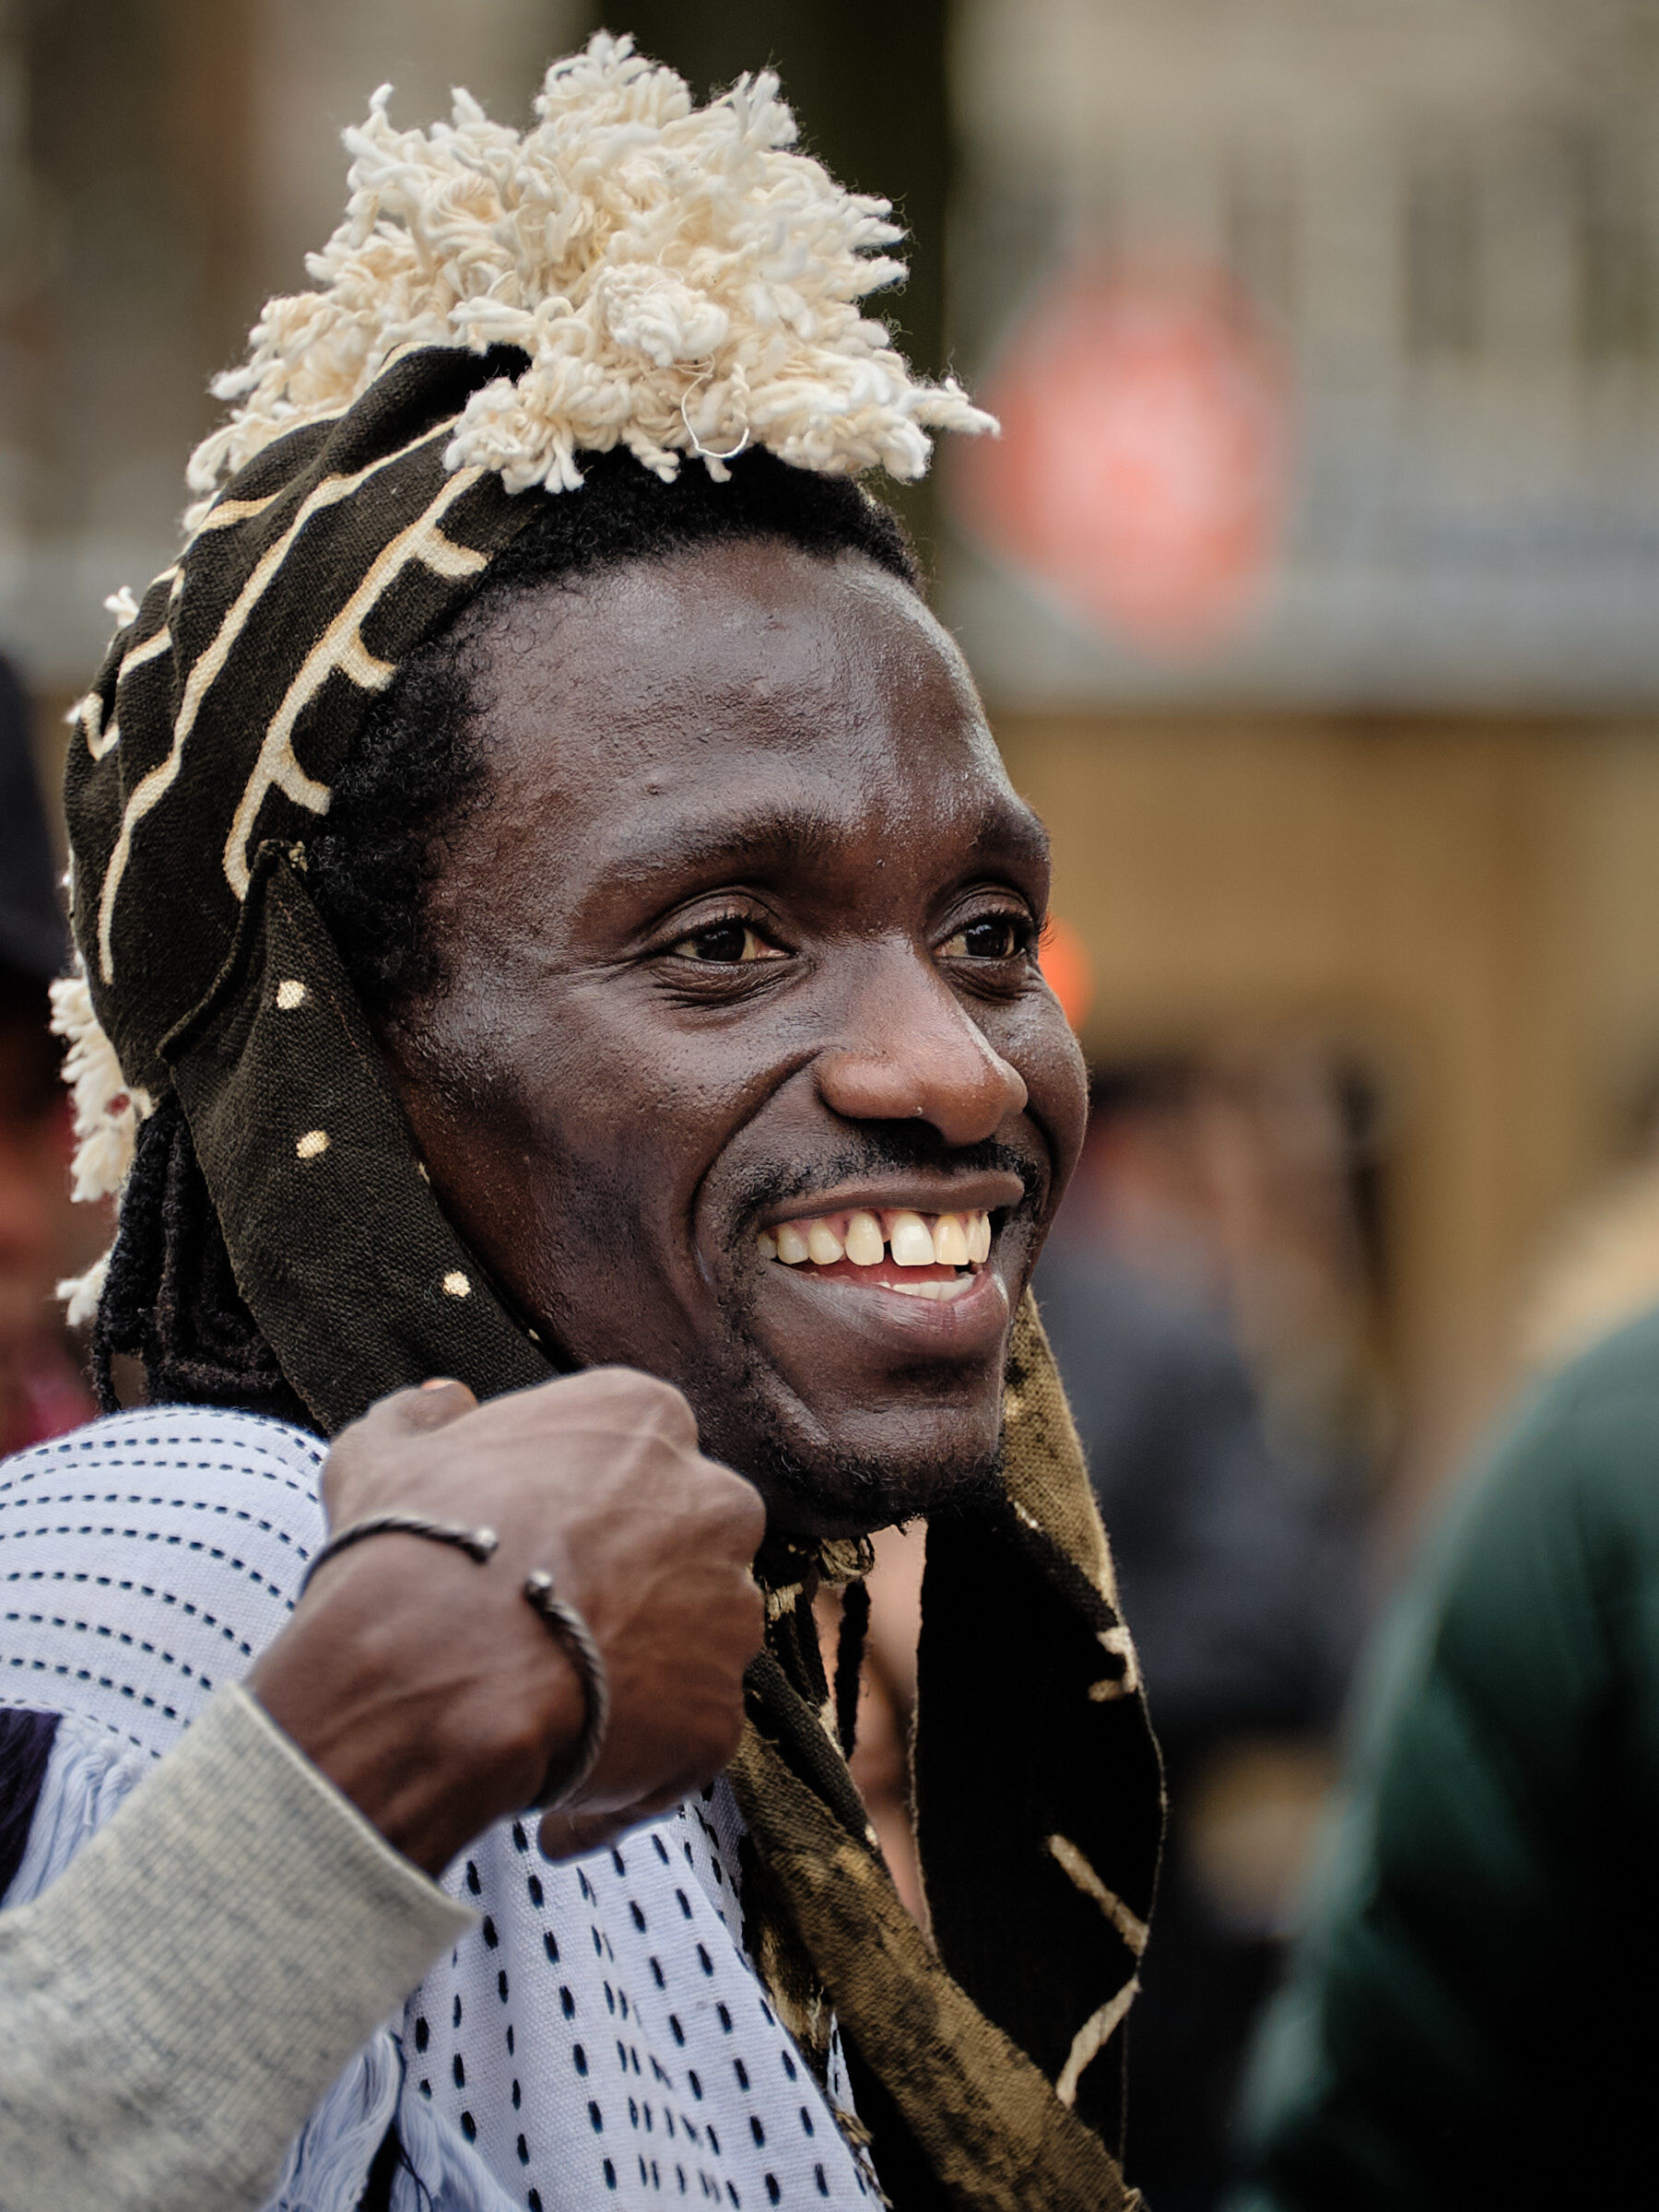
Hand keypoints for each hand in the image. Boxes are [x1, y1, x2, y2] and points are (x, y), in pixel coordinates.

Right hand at [249, 1369, 764, 1874]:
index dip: (569, 1512)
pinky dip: (621, 1778)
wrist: (431, 1669)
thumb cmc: (409, 1550)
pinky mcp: (719, 1715)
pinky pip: (675, 1751)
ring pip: (687, 1648)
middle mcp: (713, 1504)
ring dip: (628, 1683)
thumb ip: (420, 1418)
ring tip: (538, 1726)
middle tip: (537, 1635)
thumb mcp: (382, 1457)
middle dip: (624, 1589)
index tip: (520, 1551)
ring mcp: (727, 1614)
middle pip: (678, 1546)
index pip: (627, 1458)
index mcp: (643, 1420)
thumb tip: (442, 1404)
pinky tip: (550, 1808)